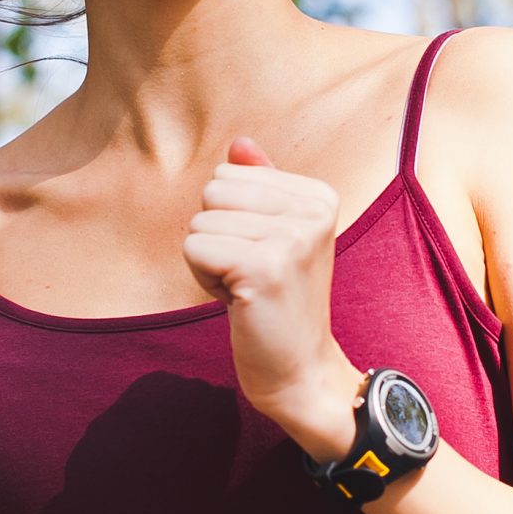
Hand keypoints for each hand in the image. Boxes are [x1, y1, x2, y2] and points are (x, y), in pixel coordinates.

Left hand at [182, 136, 363, 459]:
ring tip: (246, 287)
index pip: (229, 173)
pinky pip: (194, 248)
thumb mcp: (275, 236)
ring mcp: (292, 238)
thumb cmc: (278, 301)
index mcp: (319, 195)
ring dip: (210, 261)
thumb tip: (240, 143)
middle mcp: (313, 210)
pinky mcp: (266, 268)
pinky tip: (238, 300)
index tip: (262, 256)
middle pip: (212, 190)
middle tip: (250, 273)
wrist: (299, 370)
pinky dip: (204, 279)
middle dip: (215, 235)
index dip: (229, 219)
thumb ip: (261, 187)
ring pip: (199, 222)